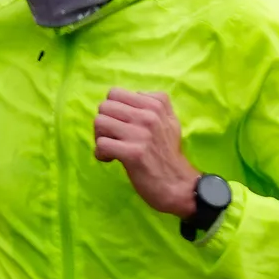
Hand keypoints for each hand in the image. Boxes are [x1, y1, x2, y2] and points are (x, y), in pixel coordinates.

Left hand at [93, 89, 200, 216]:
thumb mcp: (171, 121)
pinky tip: (111, 159)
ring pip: (99, 122)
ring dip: (100, 137)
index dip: (113, 109)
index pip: (115, 93)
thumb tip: (133, 95)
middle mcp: (149, 116)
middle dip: (104, 123)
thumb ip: (156, 104)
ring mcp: (141, 134)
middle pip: (104, 106)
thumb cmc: (169, 154)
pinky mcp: (132, 153)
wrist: (179, 184)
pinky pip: (101, 144)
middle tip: (113, 137)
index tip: (121, 124)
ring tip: (112, 148)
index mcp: (156, 106)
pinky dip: (101, 154)